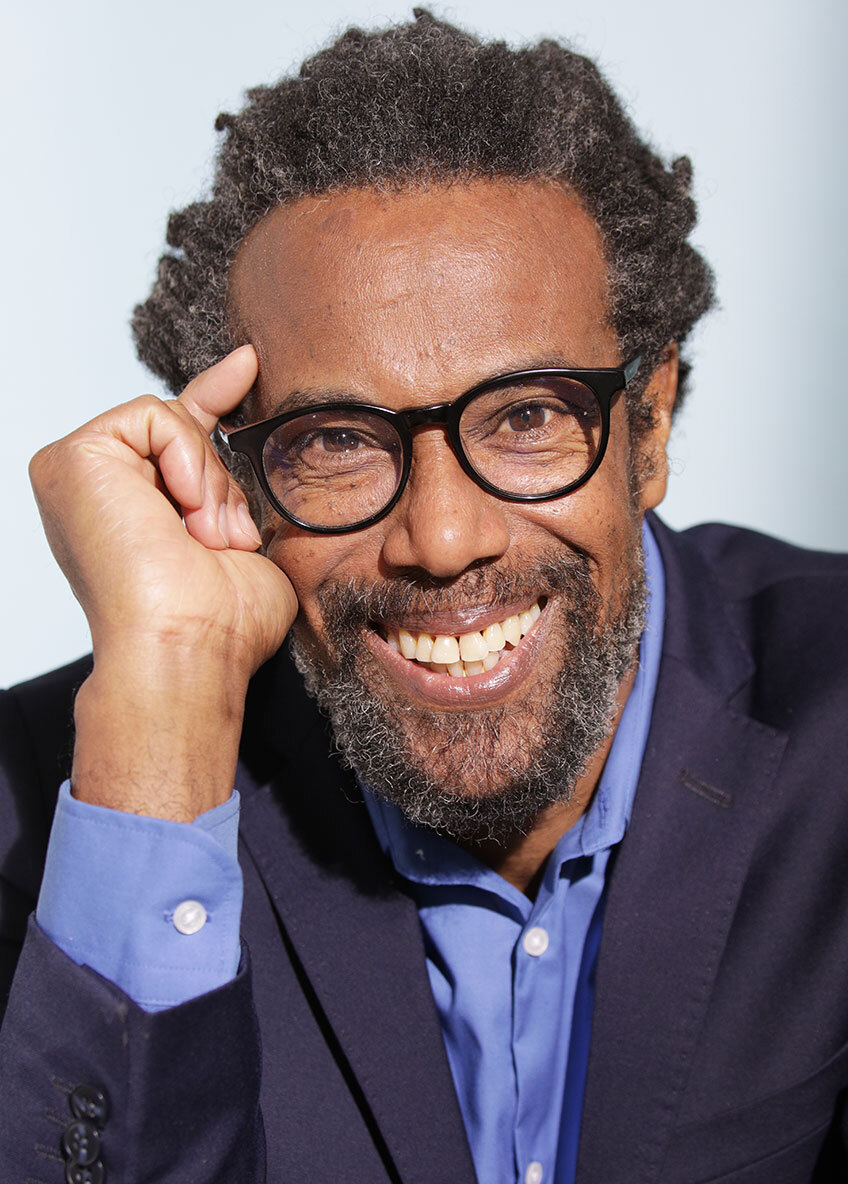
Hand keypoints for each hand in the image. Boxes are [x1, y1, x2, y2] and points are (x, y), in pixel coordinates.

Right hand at [29, 346, 296, 818]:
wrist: (190, 646)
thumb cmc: (221, 620)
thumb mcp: (241, 534)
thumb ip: (231, 482)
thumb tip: (244, 426)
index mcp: (135, 515)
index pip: (176, 439)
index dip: (213, 397)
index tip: (247, 365)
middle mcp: (102, 493)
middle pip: (184, 430)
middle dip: (222, 479)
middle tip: (220, 539)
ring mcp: (81, 475)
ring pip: (173, 422)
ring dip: (208, 482)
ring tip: (203, 536)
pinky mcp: (72, 458)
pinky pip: (155, 416)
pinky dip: (185, 459)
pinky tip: (179, 510)